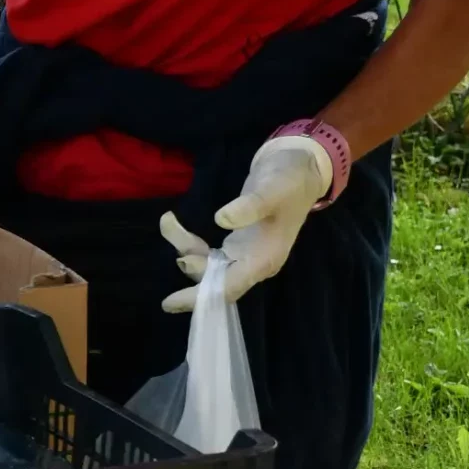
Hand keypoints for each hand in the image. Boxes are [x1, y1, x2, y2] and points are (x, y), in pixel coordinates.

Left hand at [161, 134, 332, 313]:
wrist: (299, 166)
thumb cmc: (290, 179)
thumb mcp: (273, 189)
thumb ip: (250, 205)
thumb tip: (222, 219)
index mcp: (265, 259)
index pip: (229, 287)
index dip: (200, 296)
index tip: (169, 302)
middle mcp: (253, 263)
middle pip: (214, 281)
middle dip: (188, 266)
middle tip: (170, 228)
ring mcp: (244, 254)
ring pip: (207, 266)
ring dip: (185, 249)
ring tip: (169, 221)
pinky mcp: (237, 243)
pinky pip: (208, 253)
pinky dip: (190, 243)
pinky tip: (174, 223)